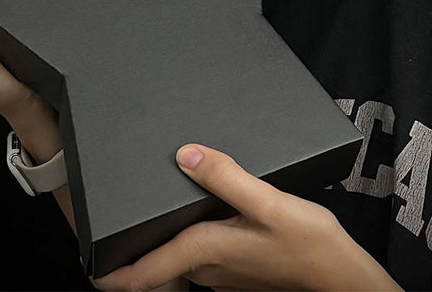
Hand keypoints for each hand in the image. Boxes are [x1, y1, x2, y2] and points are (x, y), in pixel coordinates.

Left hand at [90, 143, 402, 291]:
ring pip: (178, 260)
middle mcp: (208, 268)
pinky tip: (193, 215)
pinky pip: (199, 257)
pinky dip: (184, 241)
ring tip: (144, 216)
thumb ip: (226, 177)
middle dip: (132, 254)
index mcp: (207, 250)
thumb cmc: (309, 243)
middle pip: (158, 266)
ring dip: (158, 246)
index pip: (147, 272)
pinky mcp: (240, 268)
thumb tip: (183, 153)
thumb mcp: (269, 203)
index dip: (114, 275)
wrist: (342, 278)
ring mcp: (224, 273)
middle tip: (110, 229)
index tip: (89, 269)